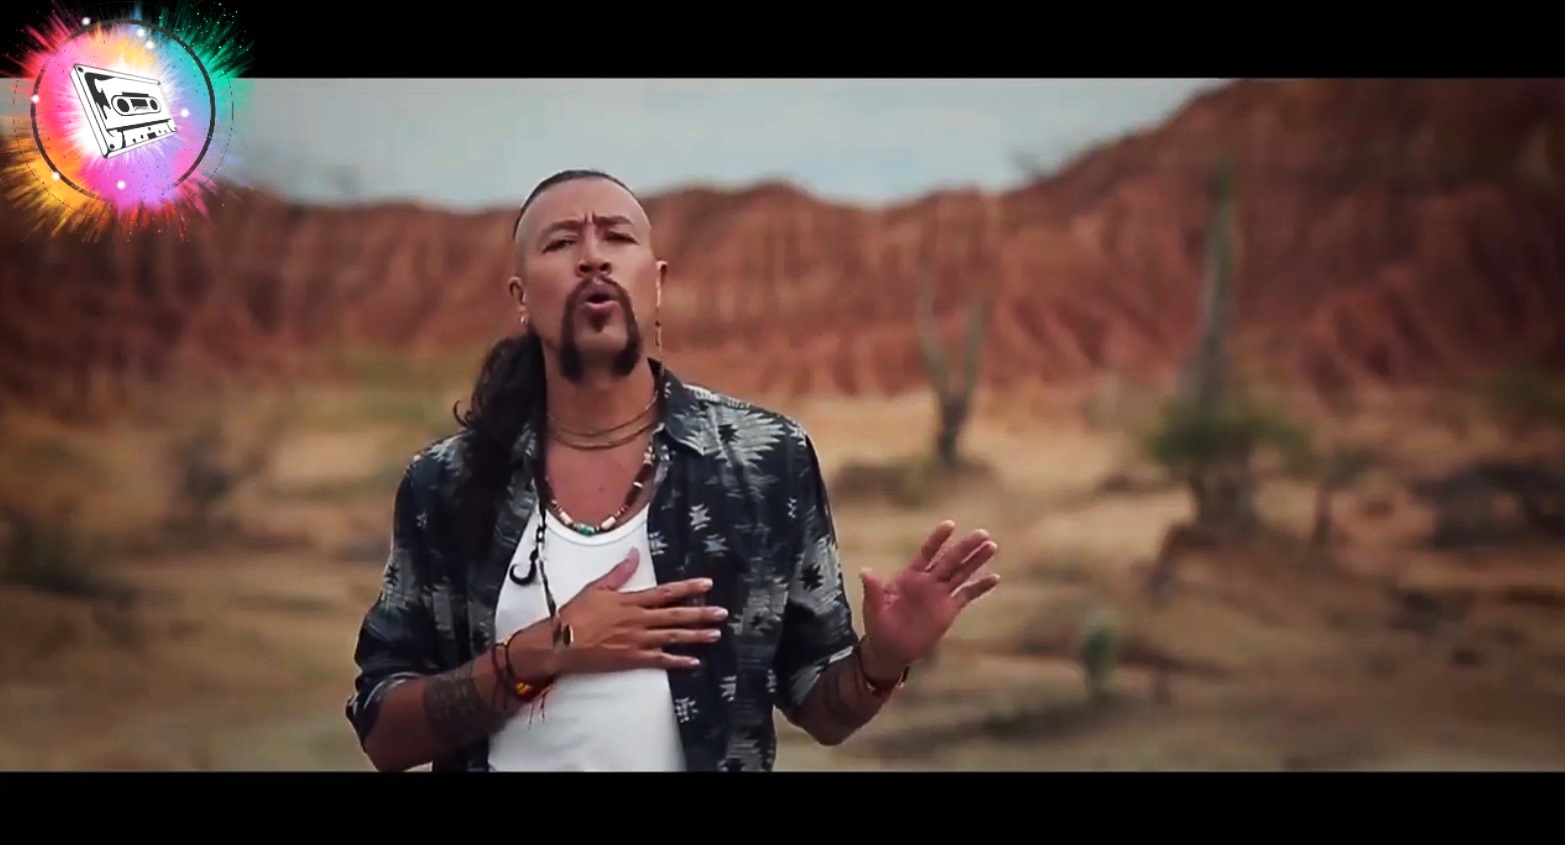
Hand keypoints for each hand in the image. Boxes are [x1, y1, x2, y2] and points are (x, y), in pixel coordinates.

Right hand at [554, 549, 727, 673]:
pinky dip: (678, 661)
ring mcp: (637, 641)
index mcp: (631, 601)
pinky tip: (694, 662)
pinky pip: (660, 660)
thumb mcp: (597, 587)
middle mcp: (638, 620)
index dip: (688, 588)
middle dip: (700, 613)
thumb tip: (635, 554)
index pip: (665, 592)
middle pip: (675, 616)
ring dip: (695, 636)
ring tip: (715, 634)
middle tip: (722, 613)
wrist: (561, 643)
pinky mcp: (632, 659)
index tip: (707, 584)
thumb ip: (619, 572)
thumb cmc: (575, 614)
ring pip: (672, 637)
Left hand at [859, 521, 999, 678]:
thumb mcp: (873, 608)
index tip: (950, 525)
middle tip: (982, 533)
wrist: (890, 649)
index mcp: (910, 576)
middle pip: (950, 560)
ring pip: (962, 573)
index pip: (926, 553)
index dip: (937, 539)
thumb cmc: (878, 626)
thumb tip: (865, 571)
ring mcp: (940, 594)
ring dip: (976, 561)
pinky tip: (995, 578)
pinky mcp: (949, 610)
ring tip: (991, 546)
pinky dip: (980, 587)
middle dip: (965, 547)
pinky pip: (967, 595)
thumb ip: (873, 590)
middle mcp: (928, 581)